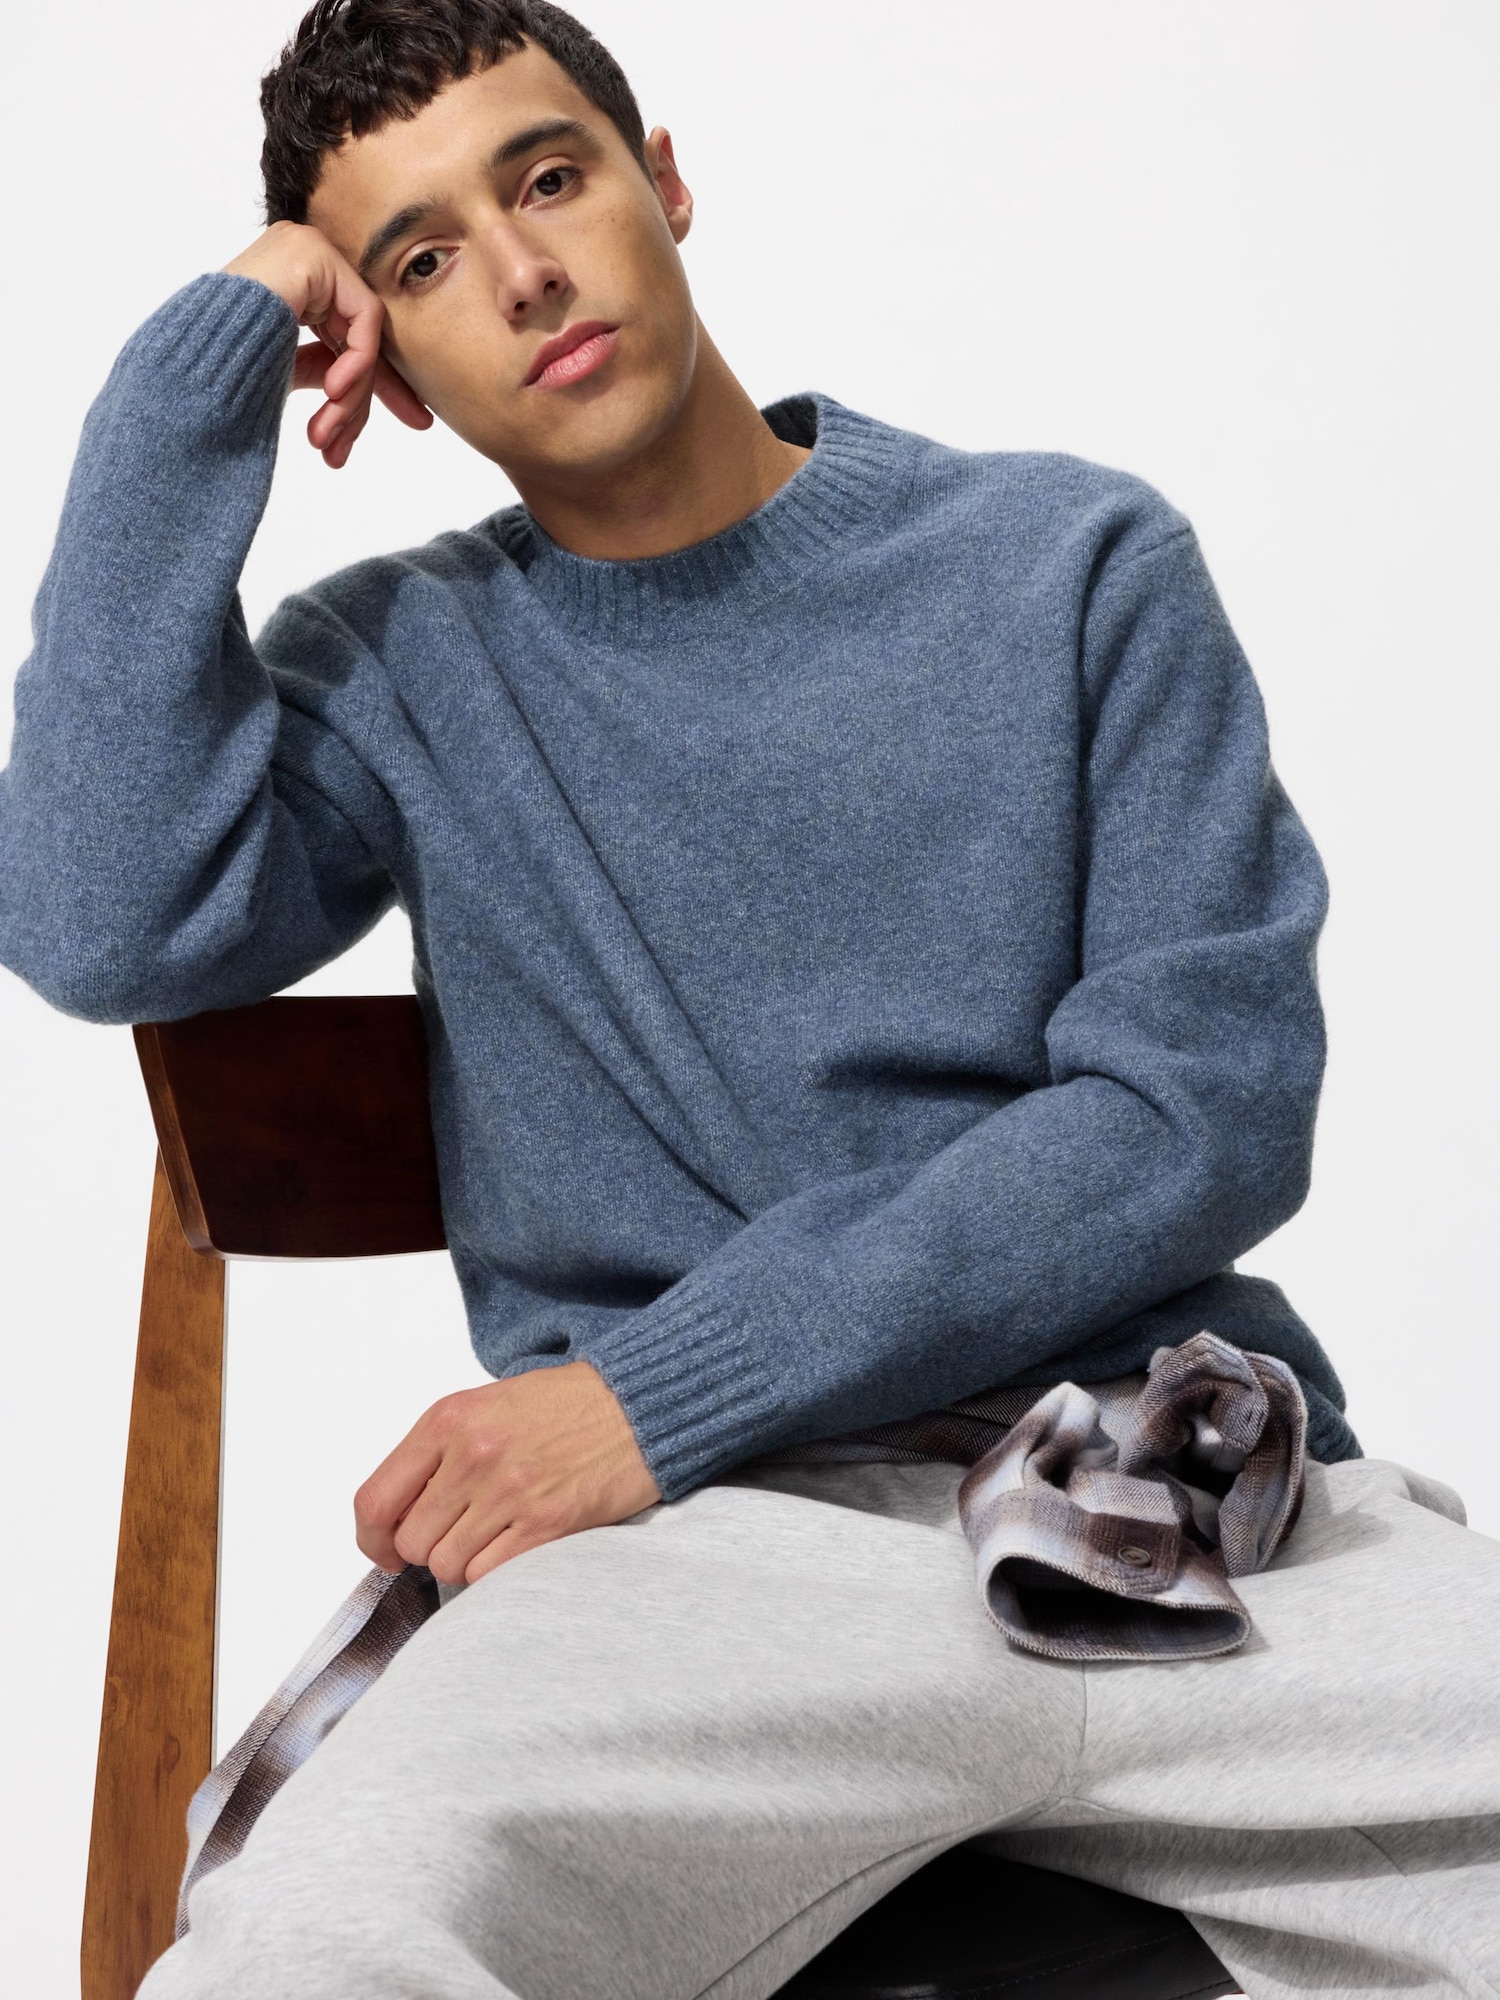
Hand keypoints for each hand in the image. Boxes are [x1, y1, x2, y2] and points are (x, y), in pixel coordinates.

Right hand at [224, 220, 432, 468]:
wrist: (192, 362)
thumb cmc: (222, 372)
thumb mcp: (285, 372)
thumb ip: (326, 371)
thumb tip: (355, 394)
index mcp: (293, 286)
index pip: (351, 337)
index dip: (378, 387)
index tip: (416, 424)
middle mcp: (305, 261)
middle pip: (360, 338)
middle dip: (363, 402)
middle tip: (348, 450)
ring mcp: (309, 250)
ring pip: (363, 336)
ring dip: (351, 396)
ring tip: (328, 438)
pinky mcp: (315, 255)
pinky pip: (364, 319)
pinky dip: (357, 363)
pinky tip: (336, 394)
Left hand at [353, 1361, 662, 1585]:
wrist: (637, 1405)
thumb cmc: (564, 1405)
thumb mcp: (487, 1404)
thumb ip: (439, 1451)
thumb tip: (401, 1513)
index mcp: (448, 1420)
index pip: (375, 1500)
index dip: (373, 1539)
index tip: (388, 1549)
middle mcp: (472, 1456)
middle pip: (411, 1542)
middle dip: (429, 1548)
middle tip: (460, 1533)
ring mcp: (509, 1491)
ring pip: (446, 1565)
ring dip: (463, 1561)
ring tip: (496, 1534)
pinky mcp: (546, 1523)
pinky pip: (487, 1575)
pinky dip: (494, 1571)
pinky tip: (517, 1543)